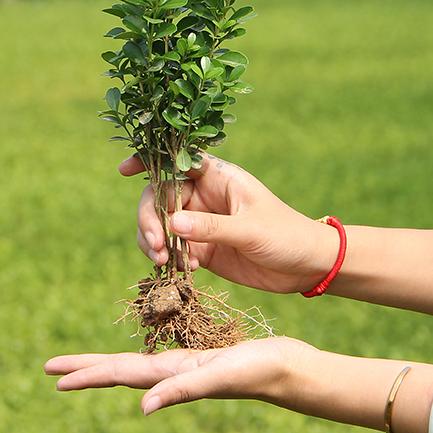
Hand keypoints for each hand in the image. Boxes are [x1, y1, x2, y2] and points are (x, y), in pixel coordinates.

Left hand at [45, 337, 314, 414]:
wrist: (289, 369)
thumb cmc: (259, 371)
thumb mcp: (219, 377)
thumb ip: (182, 390)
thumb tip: (142, 409)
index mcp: (171, 375)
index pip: (119, 374)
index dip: (86, 373)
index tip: (54, 376)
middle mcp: (172, 373)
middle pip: (119, 370)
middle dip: (85, 369)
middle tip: (51, 368)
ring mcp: (185, 367)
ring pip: (136, 365)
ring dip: (107, 364)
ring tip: (86, 364)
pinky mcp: (200, 358)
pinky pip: (160, 357)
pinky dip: (142, 357)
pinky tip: (141, 361)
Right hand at [119, 153, 339, 293]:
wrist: (307, 266)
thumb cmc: (285, 235)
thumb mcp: (250, 229)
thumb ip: (212, 227)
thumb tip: (171, 225)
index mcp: (217, 177)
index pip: (176, 161)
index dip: (149, 162)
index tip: (125, 171)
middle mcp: (203, 196)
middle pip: (159, 197)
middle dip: (149, 219)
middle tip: (156, 246)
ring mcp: (200, 223)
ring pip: (160, 225)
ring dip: (153, 242)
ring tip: (164, 263)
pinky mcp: (201, 249)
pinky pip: (172, 250)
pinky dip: (168, 259)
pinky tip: (184, 271)